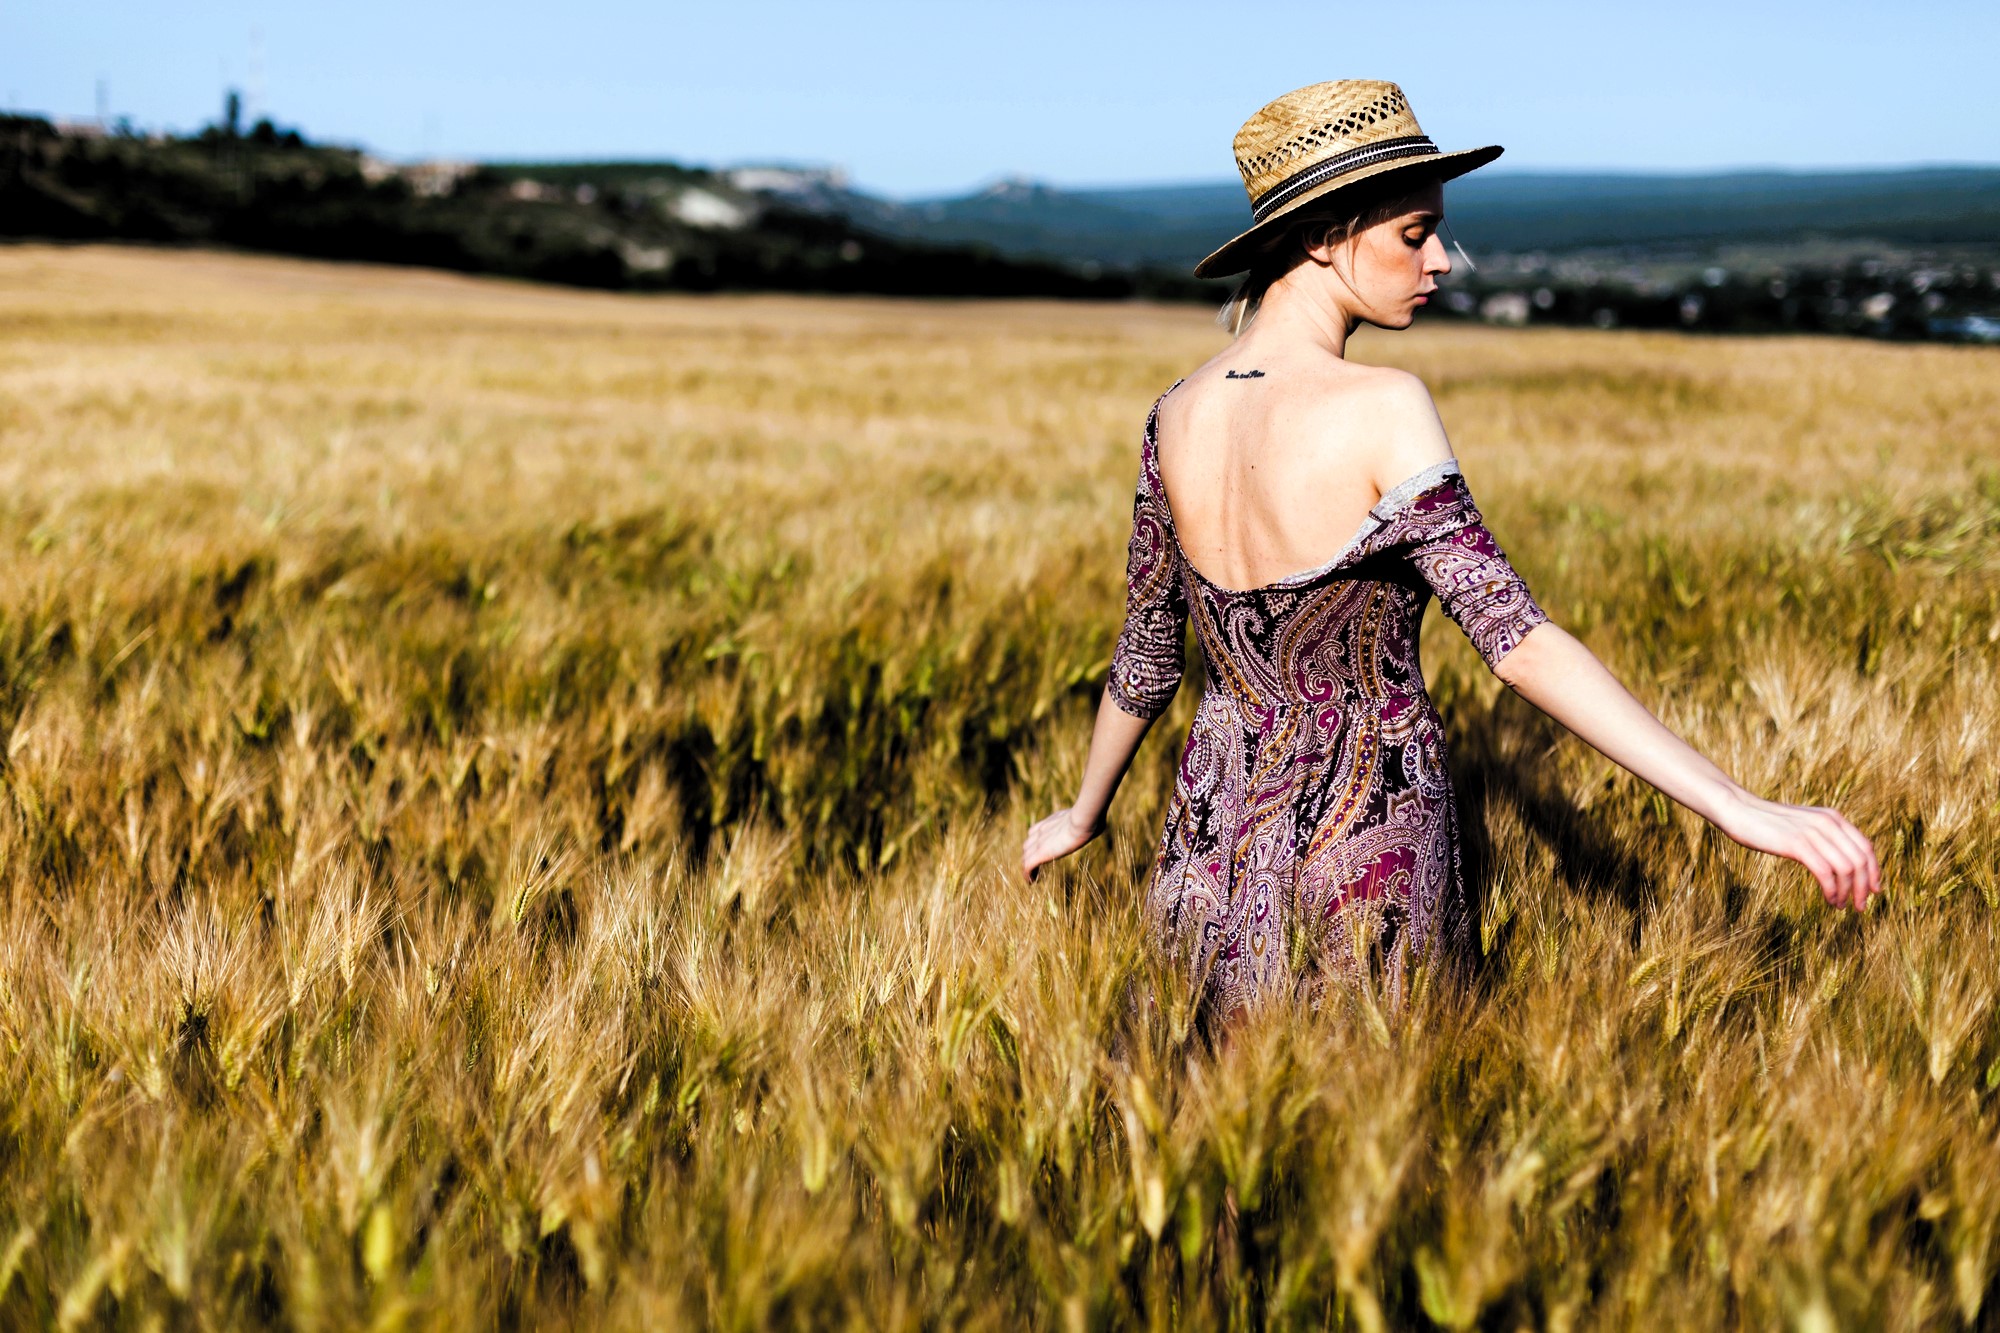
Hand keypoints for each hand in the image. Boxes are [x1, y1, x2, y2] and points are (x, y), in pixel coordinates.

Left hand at [1021, 807, 1104, 882]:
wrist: (1082, 820)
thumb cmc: (1090, 819)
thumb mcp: (1088, 818)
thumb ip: (1088, 822)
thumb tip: (1100, 824)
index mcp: (1051, 822)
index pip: (1035, 832)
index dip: (1035, 841)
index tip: (1040, 849)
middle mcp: (1041, 831)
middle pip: (1027, 845)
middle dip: (1029, 855)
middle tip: (1035, 865)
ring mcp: (1038, 843)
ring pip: (1026, 856)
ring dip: (1028, 866)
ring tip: (1033, 876)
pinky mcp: (1039, 854)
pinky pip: (1027, 866)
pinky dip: (1027, 875)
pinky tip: (1031, 882)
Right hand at [1715, 793, 1880, 909]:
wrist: (1738, 809)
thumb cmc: (1765, 822)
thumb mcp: (1802, 825)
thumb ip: (1821, 836)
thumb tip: (1838, 860)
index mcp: (1832, 817)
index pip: (1866, 847)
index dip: (1874, 871)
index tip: (1875, 890)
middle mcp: (1828, 822)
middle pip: (1860, 860)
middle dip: (1865, 887)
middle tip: (1860, 906)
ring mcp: (1812, 832)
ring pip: (1847, 868)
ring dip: (1849, 892)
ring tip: (1842, 906)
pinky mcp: (1797, 844)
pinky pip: (1826, 872)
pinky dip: (1832, 890)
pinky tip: (1829, 900)